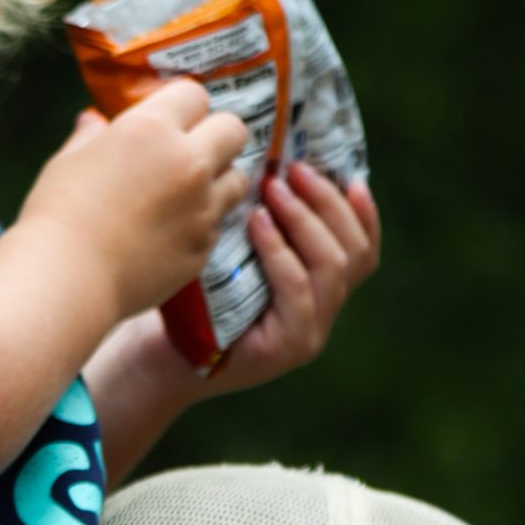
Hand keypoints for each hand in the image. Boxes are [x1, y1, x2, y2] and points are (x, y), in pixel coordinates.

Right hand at [19, 83, 250, 325]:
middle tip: (194, 151)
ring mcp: (202, 207)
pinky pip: (218, 224)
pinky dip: (203, 223)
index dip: (183, 107)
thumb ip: (90, 136)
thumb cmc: (57, 213)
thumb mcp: (68, 161)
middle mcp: (188, 162)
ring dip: (220, 180)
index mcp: (152, 129)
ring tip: (191, 193)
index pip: (195, 95)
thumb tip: (94, 121)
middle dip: (218, 136)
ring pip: (238, 178)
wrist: (68, 278)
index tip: (170, 121)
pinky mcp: (204, 247)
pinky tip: (174, 231)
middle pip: (233, 130)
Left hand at [204, 164, 380, 395]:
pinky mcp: (285, 349)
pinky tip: (257, 223)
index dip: (363, 212)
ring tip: (272, 188)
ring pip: (332, 267)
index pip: (363, 251)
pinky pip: (296, 289)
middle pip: (354, 252)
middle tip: (293, 169)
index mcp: (320, 293)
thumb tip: (273, 165)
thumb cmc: (192, 300)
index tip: (347, 174)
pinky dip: (279, 251)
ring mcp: (309, 335)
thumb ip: (264, 228)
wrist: (161, 359)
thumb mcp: (234, 258)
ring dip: (304, 219)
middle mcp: (323, 315)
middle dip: (327, 203)